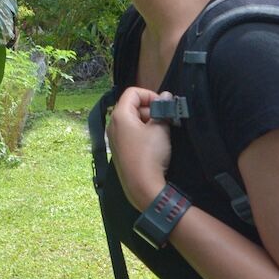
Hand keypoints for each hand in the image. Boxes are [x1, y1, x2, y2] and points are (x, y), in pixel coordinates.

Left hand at [107, 86, 173, 208]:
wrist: (142, 186)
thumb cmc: (149, 154)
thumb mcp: (160, 129)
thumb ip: (162, 110)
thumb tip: (166, 96)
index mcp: (119, 115)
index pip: (133, 92)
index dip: (150, 95)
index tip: (163, 105)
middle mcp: (113, 125)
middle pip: (132, 106)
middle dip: (151, 109)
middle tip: (166, 119)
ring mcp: (115, 138)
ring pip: (132, 120)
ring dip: (148, 121)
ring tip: (163, 131)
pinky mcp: (119, 150)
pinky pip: (131, 133)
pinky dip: (143, 132)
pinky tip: (155, 143)